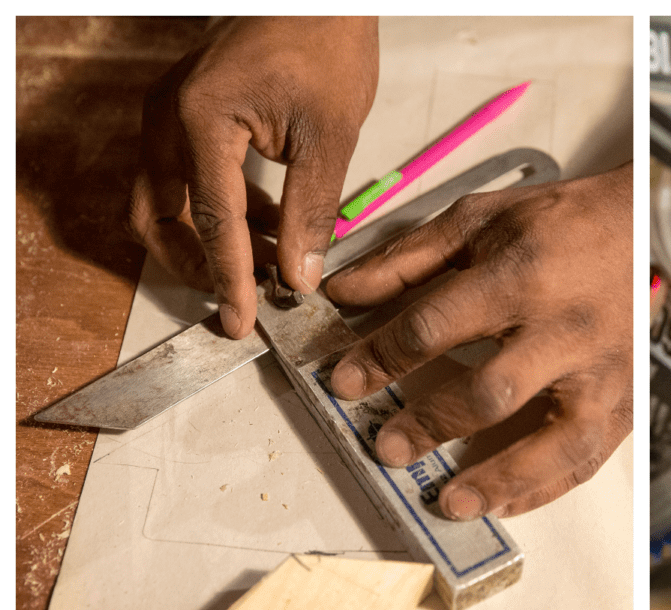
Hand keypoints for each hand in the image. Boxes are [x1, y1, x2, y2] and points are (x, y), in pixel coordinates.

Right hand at [129, 16, 378, 338]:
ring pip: (165, 200)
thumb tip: (300, 275)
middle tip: (243, 297)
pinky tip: (270, 224)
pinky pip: (183, 177)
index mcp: (199, 119)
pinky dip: (219, 209)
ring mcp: (169, 113)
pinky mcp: (186, 113)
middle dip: (195, 265)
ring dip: (210, 239)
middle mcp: (167, 117)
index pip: (211, 219)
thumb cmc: (325, 43)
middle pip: (156, 216)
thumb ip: (312, 209)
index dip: (228, 277)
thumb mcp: (330, 134)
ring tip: (271, 263)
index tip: (241, 320)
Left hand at [324, 164, 634, 519]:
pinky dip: (546, 488)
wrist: (649, 225)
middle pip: (491, 392)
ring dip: (499, 479)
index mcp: (522, 275)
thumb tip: (342, 293)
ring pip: (554, 441)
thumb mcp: (480, 219)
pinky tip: (505, 503)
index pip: (436, 327)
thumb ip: (409, 258)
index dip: (382, 358)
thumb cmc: (564, 222)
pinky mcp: (627, 397)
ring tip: (451, 503)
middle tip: (387, 448)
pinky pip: (589, 456)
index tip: (345, 381)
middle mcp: (566, 329)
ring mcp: (602, 370)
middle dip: (433, 425)